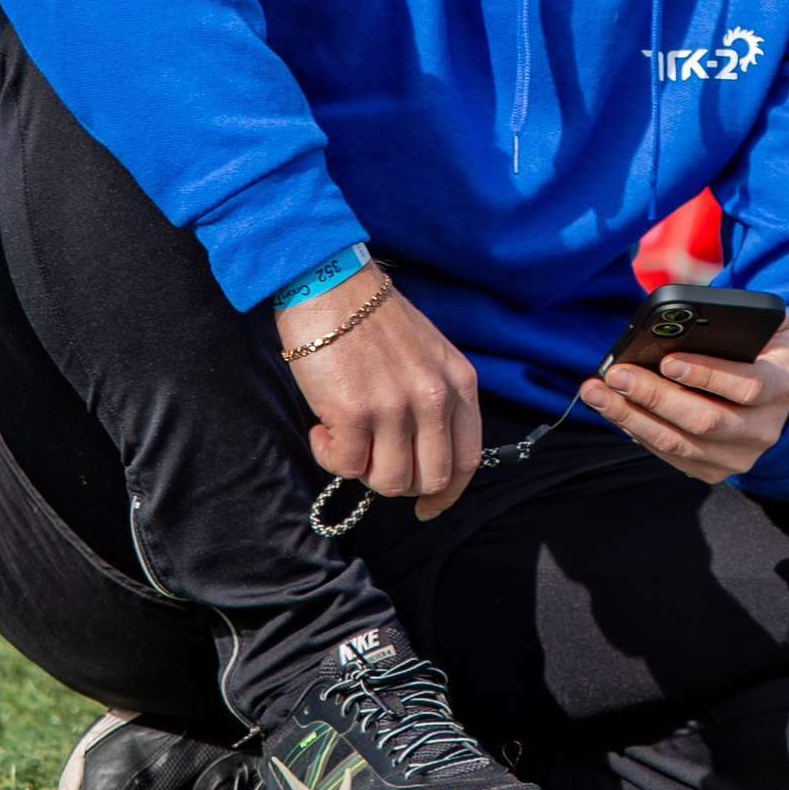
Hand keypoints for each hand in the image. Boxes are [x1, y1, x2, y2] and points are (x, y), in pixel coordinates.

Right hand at [277, 271, 482, 517]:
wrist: (331, 282)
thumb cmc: (371, 317)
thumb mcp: (426, 354)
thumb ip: (433, 400)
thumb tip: (416, 453)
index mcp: (458, 383)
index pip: (466, 460)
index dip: (446, 493)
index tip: (428, 507)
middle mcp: (434, 398)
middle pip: (428, 478)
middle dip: (397, 481)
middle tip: (370, 458)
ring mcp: (396, 407)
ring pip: (388, 481)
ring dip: (361, 469)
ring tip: (344, 436)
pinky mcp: (355, 412)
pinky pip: (346, 466)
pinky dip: (330, 455)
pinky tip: (322, 427)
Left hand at [577, 315, 788, 485]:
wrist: (775, 396)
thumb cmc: (760, 350)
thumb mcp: (764, 326)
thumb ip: (737, 316)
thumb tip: (686, 317)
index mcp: (780, 387)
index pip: (746, 386)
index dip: (707, 374)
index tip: (667, 360)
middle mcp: (764, 430)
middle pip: (705, 421)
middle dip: (654, 396)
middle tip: (617, 374)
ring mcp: (739, 457)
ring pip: (679, 443)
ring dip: (631, 417)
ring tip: (597, 392)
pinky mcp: (713, 471)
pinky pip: (669, 455)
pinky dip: (636, 431)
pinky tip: (612, 409)